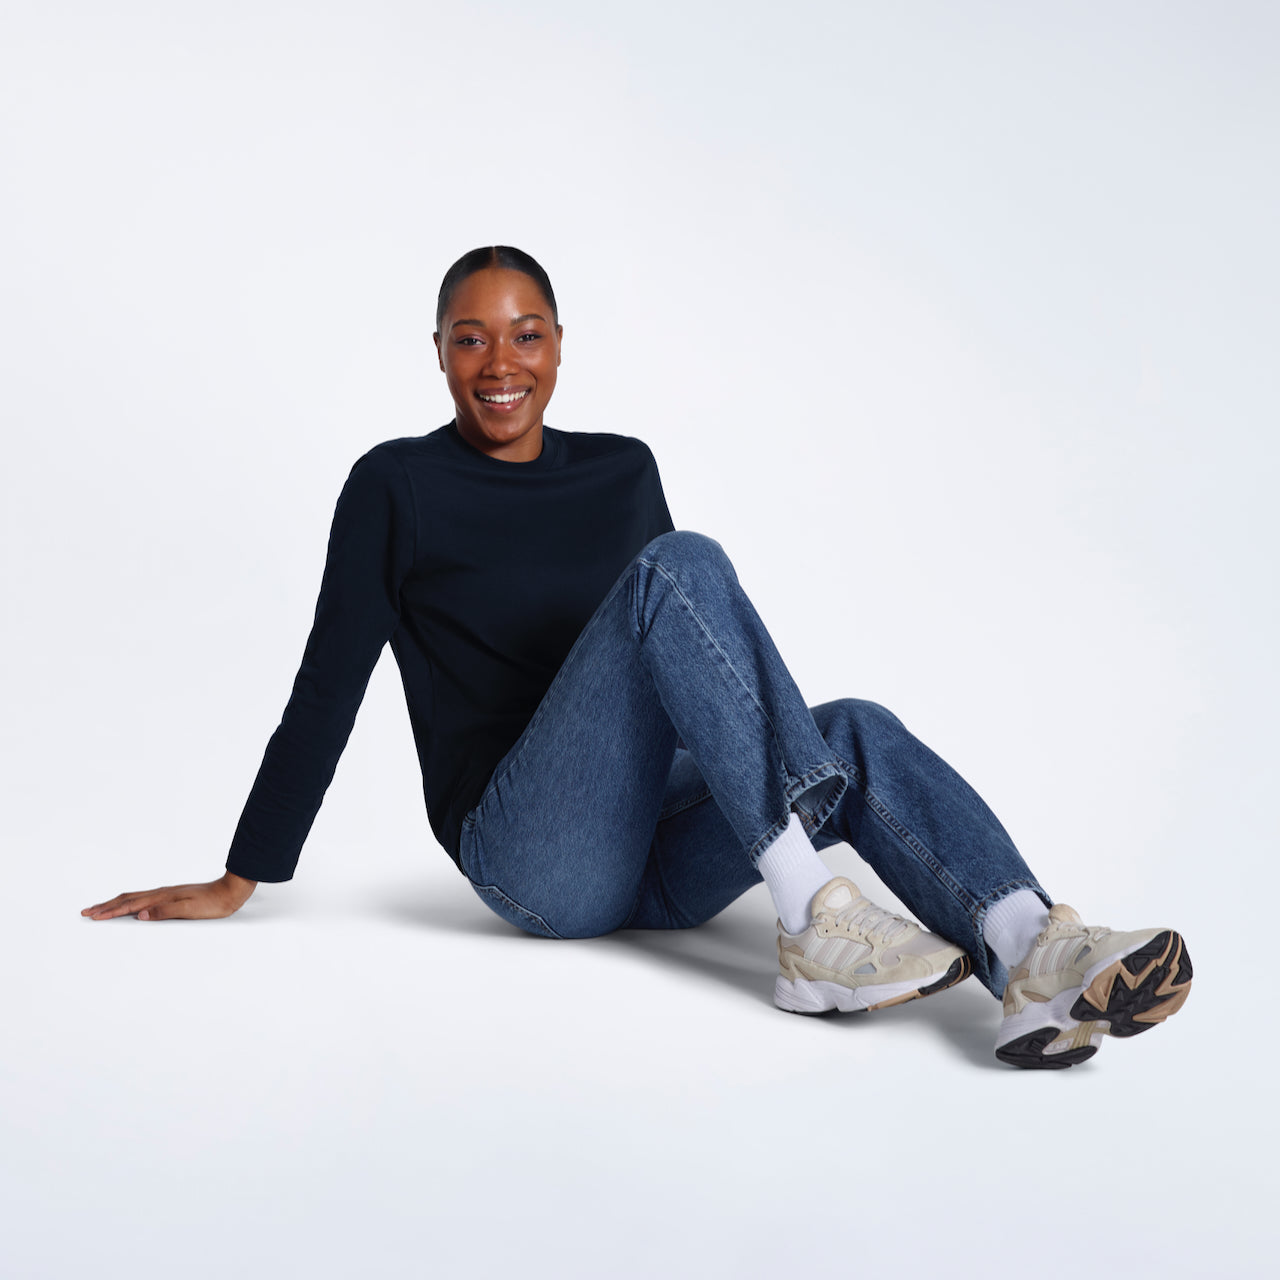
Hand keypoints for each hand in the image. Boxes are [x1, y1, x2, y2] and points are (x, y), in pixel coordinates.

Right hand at [81, 871, 257, 920]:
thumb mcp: (189, 910)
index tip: (93, 917)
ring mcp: (166, 893)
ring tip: (102, 908)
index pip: (130, 905)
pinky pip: (144, 898)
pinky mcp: (172, 896)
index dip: (110, 912)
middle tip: (87, 912)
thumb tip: (140, 914)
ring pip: (134, 897)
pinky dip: (130, 902)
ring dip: (115, 903)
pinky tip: (131, 905)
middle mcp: (161, 893)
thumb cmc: (213, 904)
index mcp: (162, 897)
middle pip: (127, 898)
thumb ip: (164, 912)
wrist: (230, 892)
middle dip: (106, 906)